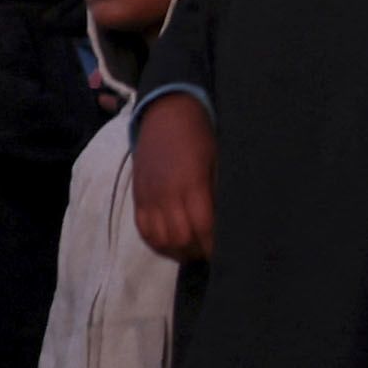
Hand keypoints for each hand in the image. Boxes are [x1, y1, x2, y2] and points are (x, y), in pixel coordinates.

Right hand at [130, 94, 215, 262]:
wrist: (165, 114)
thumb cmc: (200, 136)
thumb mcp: (218, 160)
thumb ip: (219, 191)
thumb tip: (230, 220)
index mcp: (191, 183)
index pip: (203, 226)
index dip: (214, 244)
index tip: (227, 253)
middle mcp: (166, 194)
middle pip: (180, 238)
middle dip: (198, 251)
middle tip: (212, 253)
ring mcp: (149, 197)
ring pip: (160, 239)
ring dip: (178, 251)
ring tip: (194, 251)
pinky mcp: (138, 197)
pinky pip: (143, 230)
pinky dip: (158, 243)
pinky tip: (173, 244)